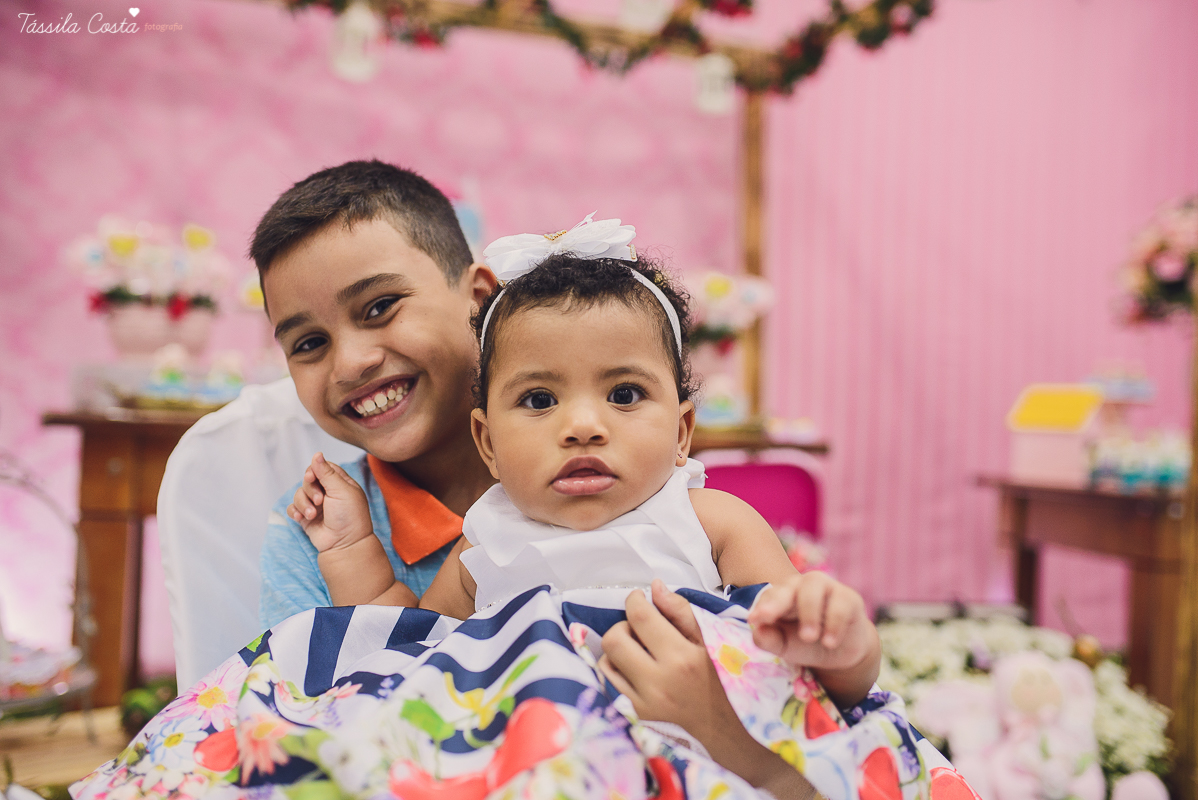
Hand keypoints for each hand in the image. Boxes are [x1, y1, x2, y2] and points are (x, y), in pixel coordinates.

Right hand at [287, 453, 372, 552]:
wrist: (345, 544)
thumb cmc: (350, 517)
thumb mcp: (341, 490)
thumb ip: (326, 473)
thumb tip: (317, 454)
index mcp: (340, 483)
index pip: (322, 468)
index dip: (314, 471)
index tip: (312, 477)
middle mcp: (328, 492)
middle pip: (308, 480)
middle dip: (310, 490)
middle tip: (319, 501)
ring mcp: (316, 505)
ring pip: (299, 494)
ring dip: (303, 504)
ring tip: (312, 515)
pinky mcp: (307, 517)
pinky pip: (293, 508)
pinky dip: (296, 512)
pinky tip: (302, 519)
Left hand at [598, 580, 734, 741]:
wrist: (732, 732)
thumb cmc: (726, 680)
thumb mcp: (713, 642)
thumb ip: (681, 612)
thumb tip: (654, 586)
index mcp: (681, 659)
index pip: (640, 617)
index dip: (634, 600)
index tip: (639, 597)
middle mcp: (658, 683)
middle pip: (615, 639)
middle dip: (624, 624)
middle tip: (640, 626)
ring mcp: (644, 704)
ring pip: (606, 662)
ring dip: (618, 648)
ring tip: (639, 649)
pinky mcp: (637, 717)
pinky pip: (610, 685)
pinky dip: (617, 670)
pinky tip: (635, 668)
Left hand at [747, 572, 879, 704]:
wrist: (840, 652)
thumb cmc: (805, 644)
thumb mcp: (784, 646)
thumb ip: (768, 639)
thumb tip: (757, 630)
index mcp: (782, 594)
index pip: (769, 595)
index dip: (762, 606)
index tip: (754, 619)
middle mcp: (803, 585)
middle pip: (789, 585)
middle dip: (778, 602)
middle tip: (769, 619)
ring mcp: (827, 588)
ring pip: (815, 585)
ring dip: (809, 612)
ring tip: (808, 637)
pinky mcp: (849, 598)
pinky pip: (841, 604)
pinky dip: (834, 624)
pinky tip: (829, 642)